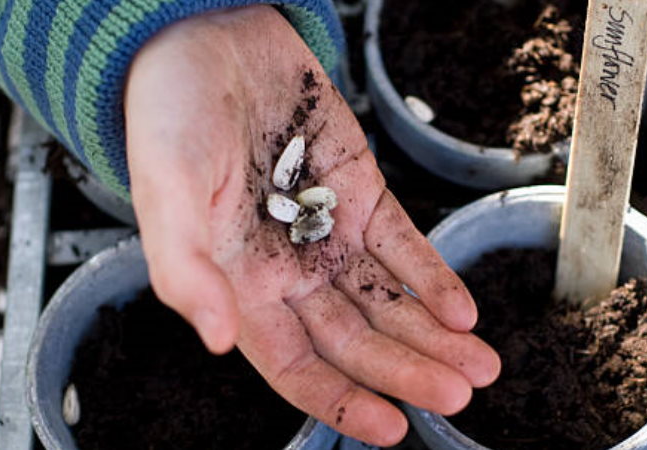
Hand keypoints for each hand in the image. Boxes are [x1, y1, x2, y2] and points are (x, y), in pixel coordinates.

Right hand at [124, 5, 499, 445]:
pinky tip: (461, 311)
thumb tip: (218, 341)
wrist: (210, 40)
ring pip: (388, 301)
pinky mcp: (362, 194)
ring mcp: (330, 233)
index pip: (296, 365)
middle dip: (407, 370)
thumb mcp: (167, 193)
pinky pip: (404, 247)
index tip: (391, 428)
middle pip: (356, 339)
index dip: (341, 400)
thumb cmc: (172, 114)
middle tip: (458, 393)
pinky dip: (433, 279)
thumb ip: (185, 271)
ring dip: (433, 336)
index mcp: (239, 285)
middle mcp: (289, 270)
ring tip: (479, 364)